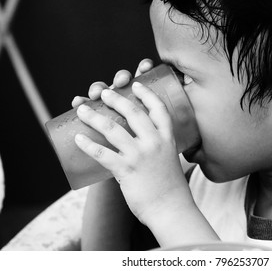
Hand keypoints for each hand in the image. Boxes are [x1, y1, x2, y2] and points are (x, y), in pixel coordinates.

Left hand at [74, 64, 194, 225]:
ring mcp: (140, 155)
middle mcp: (154, 142)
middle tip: (103, 92)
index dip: (147, 93)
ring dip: (94, 116)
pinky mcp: (126, 170)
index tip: (136, 84)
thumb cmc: (171, 188)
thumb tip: (138, 146)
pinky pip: (101, 153)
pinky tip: (77, 138)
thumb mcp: (170, 160)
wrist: (171, 210)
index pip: (158, 109)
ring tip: (81, 109)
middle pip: (133, 112)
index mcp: (167, 139)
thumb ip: (157, 150)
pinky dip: (87, 145)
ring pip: (112, 129)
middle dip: (115, 98)